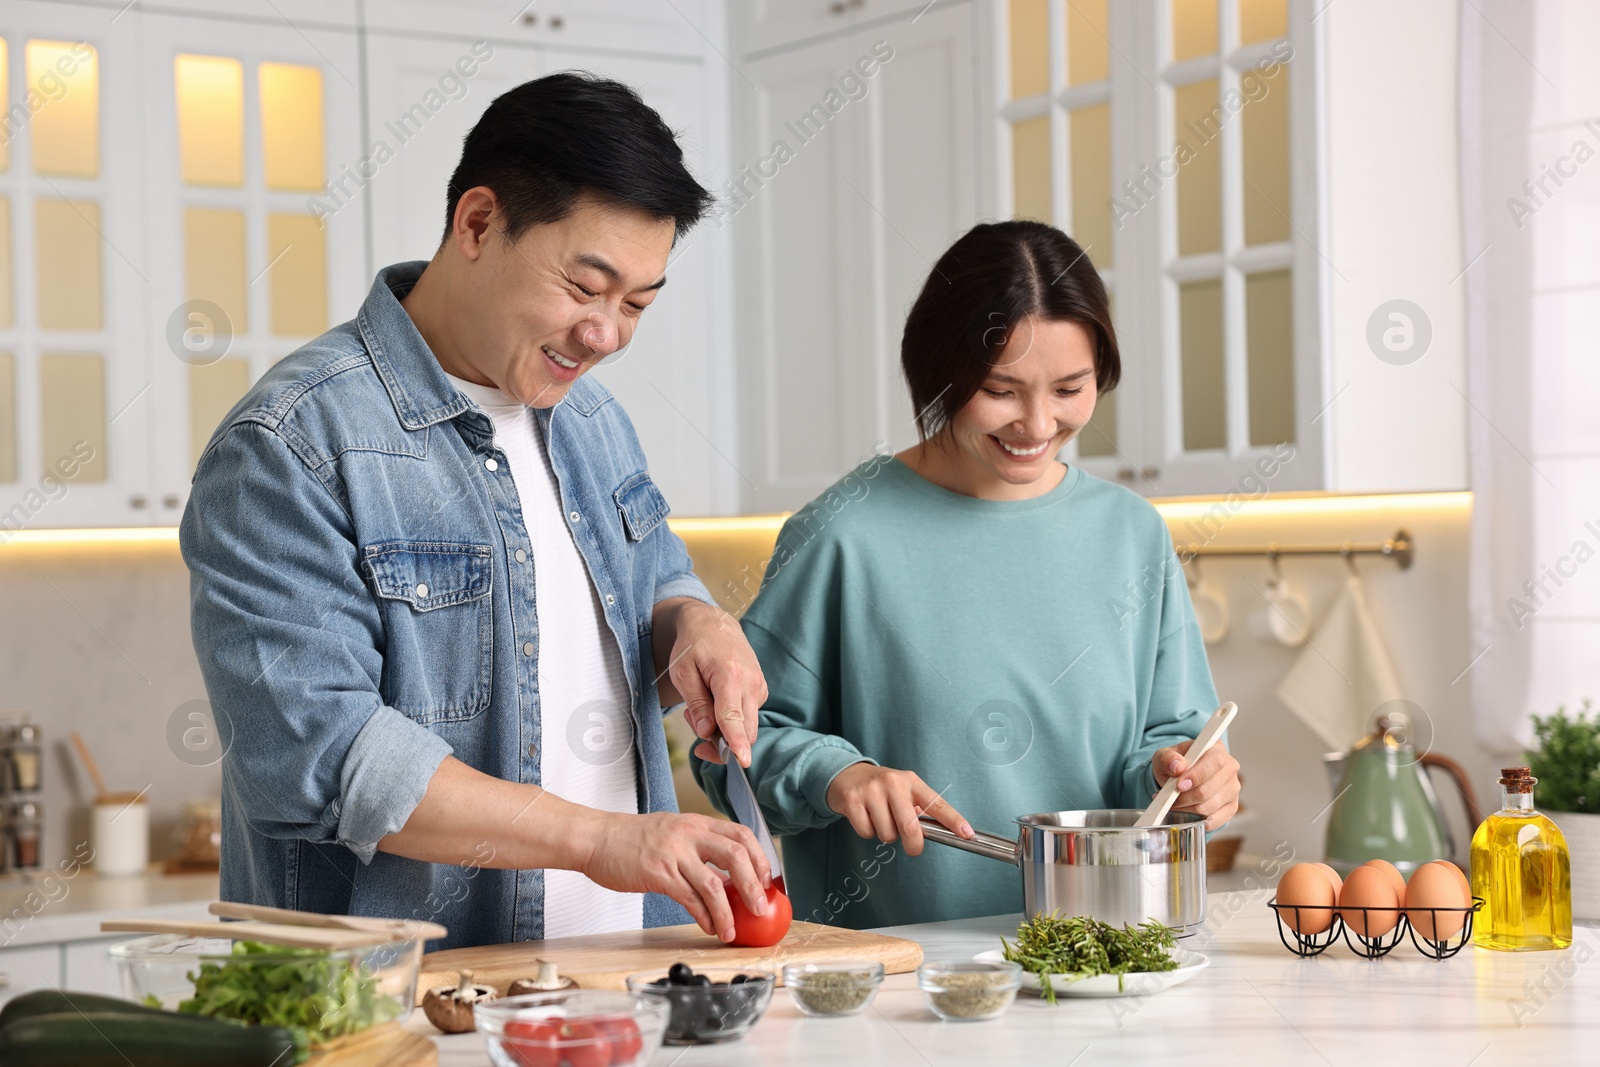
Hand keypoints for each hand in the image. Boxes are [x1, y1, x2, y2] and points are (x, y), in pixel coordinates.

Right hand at [578, 810, 772, 941]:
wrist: (597, 839)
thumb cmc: (633, 839)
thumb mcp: (673, 834)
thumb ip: (700, 851)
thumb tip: (728, 880)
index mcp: (697, 822)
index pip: (741, 834)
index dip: (760, 858)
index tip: (767, 881)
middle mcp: (689, 834)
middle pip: (736, 855)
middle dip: (753, 885)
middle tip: (761, 908)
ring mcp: (674, 853)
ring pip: (713, 884)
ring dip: (728, 912)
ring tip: (733, 931)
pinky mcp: (658, 874)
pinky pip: (689, 898)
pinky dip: (703, 916)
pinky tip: (709, 927)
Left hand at [661, 600, 767, 766]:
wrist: (712, 623)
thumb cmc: (693, 647)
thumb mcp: (683, 674)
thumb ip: (697, 704)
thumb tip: (707, 733)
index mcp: (729, 675)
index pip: (734, 717)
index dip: (737, 742)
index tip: (743, 761)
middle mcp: (751, 682)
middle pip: (745, 729)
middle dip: (720, 740)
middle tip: (693, 721)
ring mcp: (760, 686)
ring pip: (747, 726)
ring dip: (723, 727)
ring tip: (701, 703)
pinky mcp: (761, 690)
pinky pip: (748, 716)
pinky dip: (731, 718)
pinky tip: (715, 700)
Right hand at [824, 763, 972, 855]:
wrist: (847, 775)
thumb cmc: (882, 789)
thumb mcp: (903, 791)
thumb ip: (917, 809)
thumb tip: (933, 833)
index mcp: (911, 782)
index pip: (936, 804)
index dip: (953, 820)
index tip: (967, 833)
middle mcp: (893, 783)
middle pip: (910, 827)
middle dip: (913, 844)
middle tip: (912, 847)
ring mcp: (872, 791)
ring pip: (887, 834)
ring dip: (886, 835)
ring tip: (880, 819)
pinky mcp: (853, 800)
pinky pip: (867, 832)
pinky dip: (867, 831)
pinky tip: (866, 817)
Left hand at [1152, 739, 1240, 829]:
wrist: (1182, 776)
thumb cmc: (1176, 764)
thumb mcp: (1165, 756)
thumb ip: (1168, 758)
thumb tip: (1177, 766)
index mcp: (1217, 749)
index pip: (1214, 762)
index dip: (1196, 775)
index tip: (1178, 785)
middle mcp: (1230, 769)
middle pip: (1208, 790)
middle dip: (1184, 797)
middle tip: (1168, 798)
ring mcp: (1233, 789)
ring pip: (1208, 807)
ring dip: (1185, 809)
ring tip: (1172, 805)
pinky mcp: (1232, 807)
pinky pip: (1213, 821)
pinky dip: (1194, 820)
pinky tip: (1184, 813)